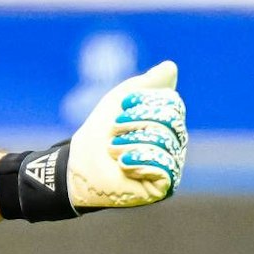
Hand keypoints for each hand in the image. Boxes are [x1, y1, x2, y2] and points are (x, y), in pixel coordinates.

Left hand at [67, 59, 186, 209]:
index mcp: (167, 121)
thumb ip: (145, 84)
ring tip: (114, 150)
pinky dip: (138, 161)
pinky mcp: (166, 186)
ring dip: (130, 143)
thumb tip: (170, 67)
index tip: (121, 107)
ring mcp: (172, 164)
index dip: (144, 102)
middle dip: (136, 122)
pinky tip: (124, 164)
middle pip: (170, 120)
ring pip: (164, 142)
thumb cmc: (99, 133)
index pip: (172, 103)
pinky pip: (165, 166)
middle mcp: (175, 142)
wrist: (78, 165)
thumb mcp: (119, 100)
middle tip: (114, 131)